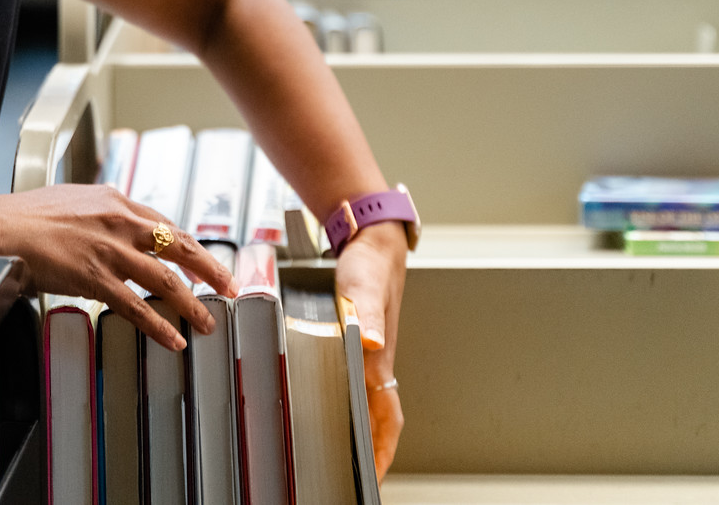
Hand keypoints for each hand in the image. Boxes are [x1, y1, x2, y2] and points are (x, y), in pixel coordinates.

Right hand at [0, 184, 236, 351]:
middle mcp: (118, 220)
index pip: (163, 222)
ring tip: (208, 320)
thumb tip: (107, 224)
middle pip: (179, 245)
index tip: (202, 257)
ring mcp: (109, 250)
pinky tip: (174, 338)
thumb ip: (96, 212)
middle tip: (229, 285)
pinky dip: (160, 325)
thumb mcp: (70, 200)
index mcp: (113, 199)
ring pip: (166, 279)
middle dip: (210, 268)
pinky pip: (137, 306)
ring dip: (193, 303)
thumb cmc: (22, 217)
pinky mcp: (95, 277)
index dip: (187, 243)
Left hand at [335, 220, 407, 481]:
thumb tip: (369, 342)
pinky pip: (355, 382)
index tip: (374, 477)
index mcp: (379, 358)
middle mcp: (376, 360)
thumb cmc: (369, 264)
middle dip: (370, 452)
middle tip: (352, 478)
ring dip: (359, 430)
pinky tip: (330, 404)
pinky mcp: (356, 341)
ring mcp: (368, 353)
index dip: (383, 449)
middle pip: (379, 418)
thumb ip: (366, 315)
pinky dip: (347, 402)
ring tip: (341, 454)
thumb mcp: (361, 287)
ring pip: (367, 403)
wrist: (372, 241)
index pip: (388, 416)